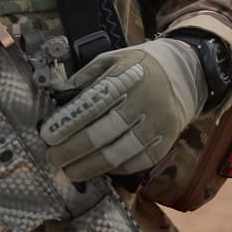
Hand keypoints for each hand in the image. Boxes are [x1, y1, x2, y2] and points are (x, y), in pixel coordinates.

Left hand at [38, 38, 206, 180]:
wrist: (183, 74)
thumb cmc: (136, 67)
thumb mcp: (112, 59)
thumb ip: (86, 76)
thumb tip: (60, 95)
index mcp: (126, 76)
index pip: (93, 103)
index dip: (69, 121)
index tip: (48, 135)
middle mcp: (144, 100)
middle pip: (104, 131)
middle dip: (74, 148)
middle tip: (52, 158)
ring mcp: (158, 123)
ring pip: (121, 152)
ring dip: (91, 166)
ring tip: (69, 172)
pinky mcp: (167, 140)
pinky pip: (139, 161)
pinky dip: (115, 169)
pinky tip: (97, 170)